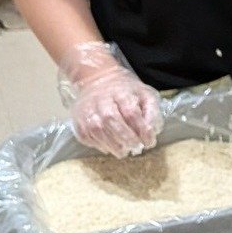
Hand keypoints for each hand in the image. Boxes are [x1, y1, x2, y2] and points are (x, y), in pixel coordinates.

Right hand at [57, 42, 161, 157]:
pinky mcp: (78, 120)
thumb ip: (152, 112)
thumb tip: (152, 132)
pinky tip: (109, 147)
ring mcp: (88, 110)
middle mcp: (102, 100)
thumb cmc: (126, 91)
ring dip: (112, 145)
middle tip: (136, 148)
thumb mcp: (145, 94)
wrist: (98, 80)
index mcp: (122, 92)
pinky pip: (86, 135)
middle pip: (112, 120)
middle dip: (126, 138)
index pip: (131, 112)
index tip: (149, 142)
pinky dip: (98, 145)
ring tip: (124, 152)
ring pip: (97, 130)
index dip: (142, 130)